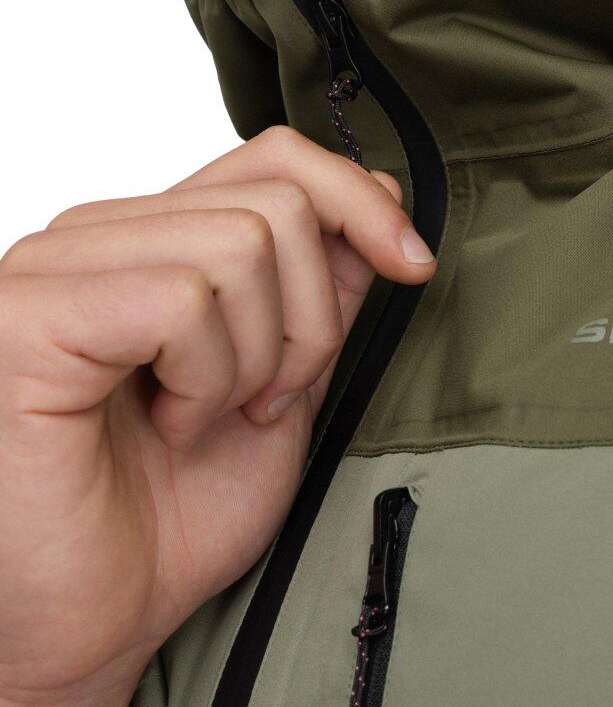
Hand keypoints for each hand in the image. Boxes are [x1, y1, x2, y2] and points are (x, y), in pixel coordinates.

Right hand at [0, 126, 435, 706]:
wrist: (100, 619)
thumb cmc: (180, 509)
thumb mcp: (288, 378)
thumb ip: (323, 287)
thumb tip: (378, 198)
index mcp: (154, 239)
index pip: (275, 156)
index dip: (358, 198)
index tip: (411, 263)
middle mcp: (100, 236)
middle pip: (277, 203)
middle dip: (311, 320)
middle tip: (267, 399)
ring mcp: (57, 268)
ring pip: (240, 243)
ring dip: (257, 356)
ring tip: (211, 416)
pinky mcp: (30, 316)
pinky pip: (180, 300)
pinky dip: (206, 378)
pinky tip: (170, 424)